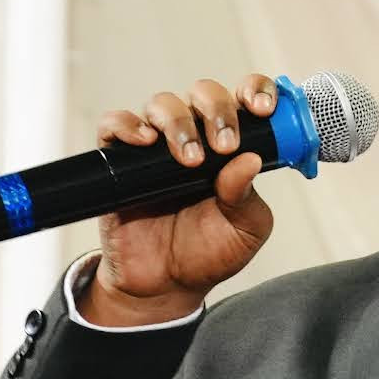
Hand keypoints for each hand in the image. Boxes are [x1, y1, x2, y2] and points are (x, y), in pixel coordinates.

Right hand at [69, 76, 286, 324]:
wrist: (165, 286)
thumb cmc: (208, 253)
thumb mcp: (244, 231)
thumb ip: (248, 197)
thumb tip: (249, 160)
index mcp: (231, 147)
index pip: (244, 101)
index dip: (254, 92)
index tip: (263, 110)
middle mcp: (195, 138)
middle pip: (203, 94)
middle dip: (217, 111)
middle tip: (224, 145)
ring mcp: (156, 147)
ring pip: (162, 105)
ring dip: (179, 124)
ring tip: (190, 160)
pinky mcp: (120, 161)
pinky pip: (114, 126)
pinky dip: (127, 125)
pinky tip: (144, 142)